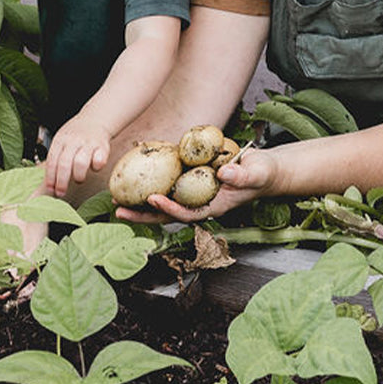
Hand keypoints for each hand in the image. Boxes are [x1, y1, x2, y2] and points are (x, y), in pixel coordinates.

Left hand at [45, 117, 110, 197]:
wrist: (96, 119)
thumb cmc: (75, 136)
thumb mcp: (62, 141)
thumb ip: (55, 158)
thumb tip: (45, 184)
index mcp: (61, 139)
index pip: (52, 160)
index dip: (50, 177)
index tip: (50, 189)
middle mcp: (74, 140)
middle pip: (64, 163)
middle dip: (61, 182)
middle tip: (61, 193)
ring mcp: (89, 142)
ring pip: (81, 162)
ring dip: (78, 176)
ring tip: (79, 179)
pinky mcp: (103, 146)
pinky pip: (99, 160)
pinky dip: (96, 167)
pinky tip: (94, 168)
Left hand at [114, 148, 277, 222]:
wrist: (264, 170)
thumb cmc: (263, 173)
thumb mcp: (256, 173)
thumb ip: (241, 175)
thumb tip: (223, 172)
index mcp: (214, 206)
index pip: (187, 212)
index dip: (169, 208)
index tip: (153, 199)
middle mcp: (200, 202)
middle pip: (167, 213)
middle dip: (143, 214)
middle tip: (119, 209)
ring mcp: (195, 192)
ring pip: (165, 200)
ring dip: (141, 201)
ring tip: (117, 198)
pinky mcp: (193, 180)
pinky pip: (171, 183)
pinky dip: (154, 181)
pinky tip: (137, 175)